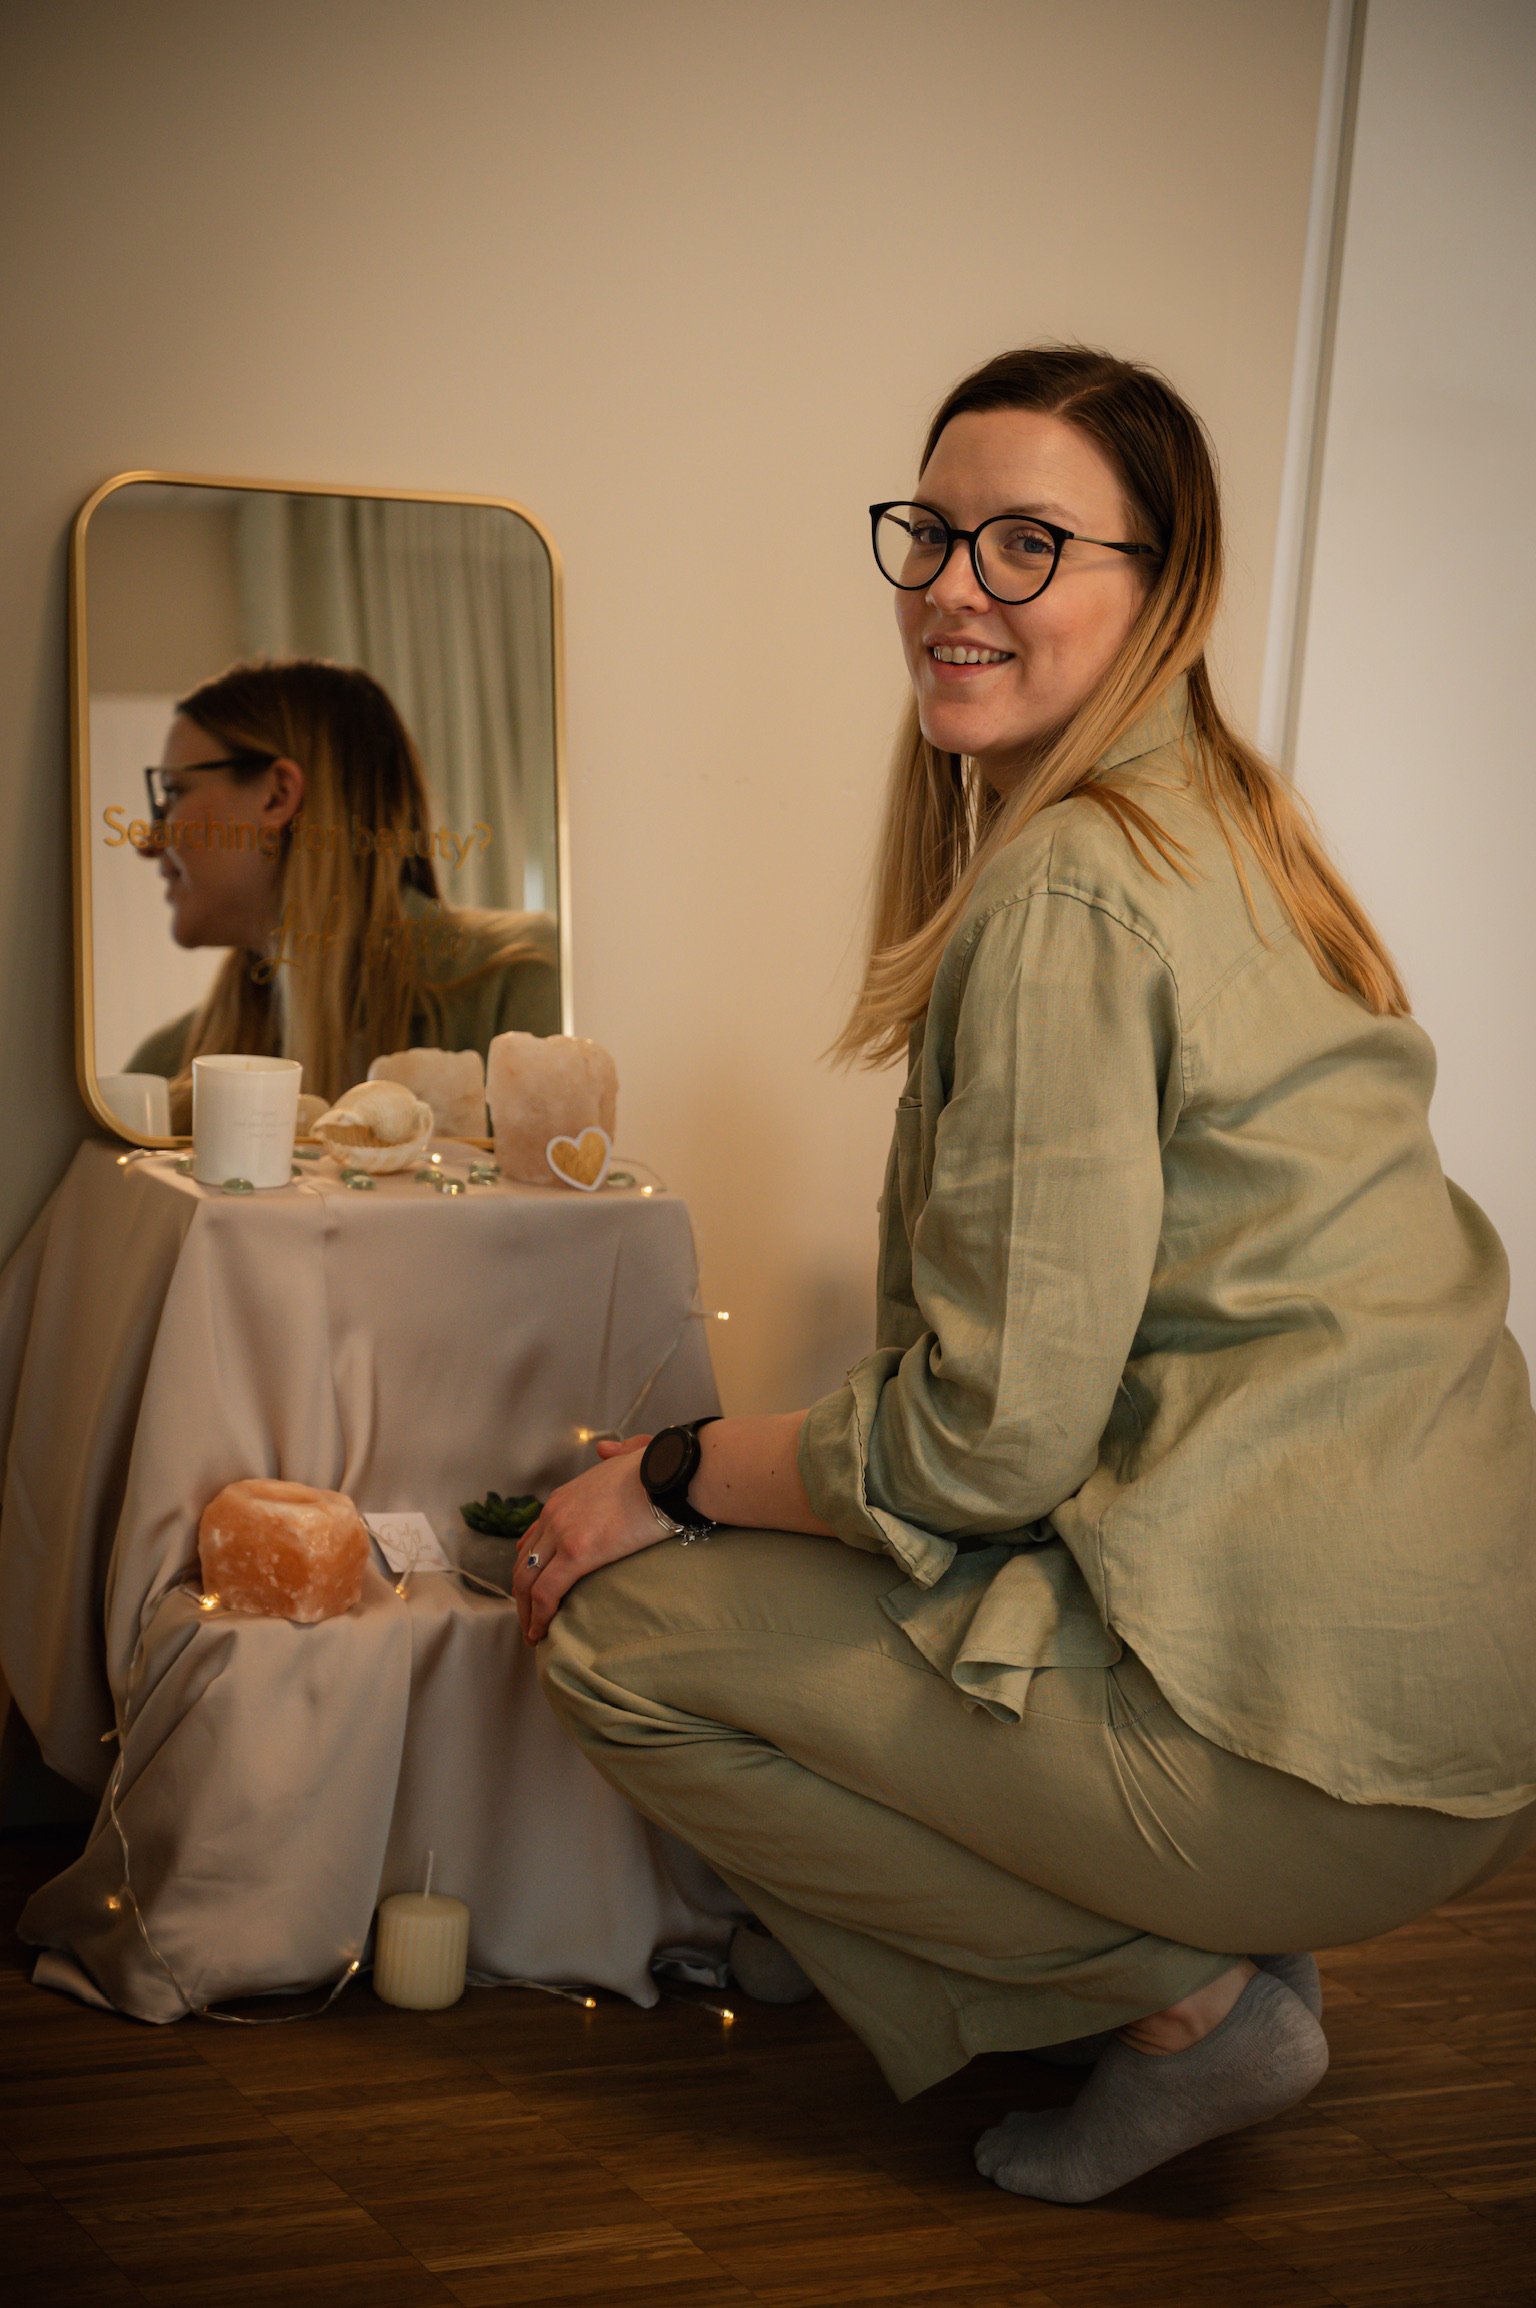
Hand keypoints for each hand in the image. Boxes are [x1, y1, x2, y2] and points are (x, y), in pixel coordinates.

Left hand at [511, 1434, 653, 1643]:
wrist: (669, 1472)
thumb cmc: (659, 1467)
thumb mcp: (631, 1453)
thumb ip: (616, 1452)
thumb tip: (604, 1448)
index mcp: (564, 1498)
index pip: (533, 1538)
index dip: (530, 1567)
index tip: (534, 1590)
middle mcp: (554, 1514)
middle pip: (524, 1562)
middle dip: (522, 1595)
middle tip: (529, 1620)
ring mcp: (563, 1533)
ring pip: (527, 1581)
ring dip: (526, 1611)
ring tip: (533, 1635)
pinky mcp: (578, 1553)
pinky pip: (547, 1592)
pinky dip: (539, 1616)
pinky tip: (542, 1633)